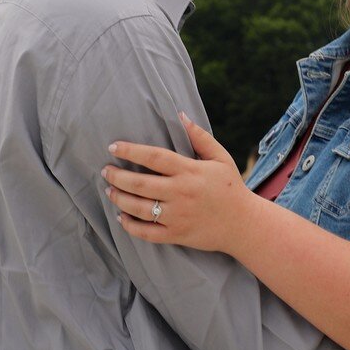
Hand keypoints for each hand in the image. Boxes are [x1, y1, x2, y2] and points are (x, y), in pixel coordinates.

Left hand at [102, 115, 252, 251]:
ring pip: (139, 208)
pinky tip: (121, 217)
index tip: (113, 147)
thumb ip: (199, 137)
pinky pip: (146, 232)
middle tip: (105, 170)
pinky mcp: (176, 234)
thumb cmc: (231, 187)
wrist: (243, 224)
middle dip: (118, 176)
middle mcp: (180, 193)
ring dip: (119, 199)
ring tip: (109, 191)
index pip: (153, 157)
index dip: (130, 151)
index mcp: (190, 171)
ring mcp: (177, 216)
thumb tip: (180, 115)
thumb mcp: (220, 157)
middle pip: (140, 183)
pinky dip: (129, 225)